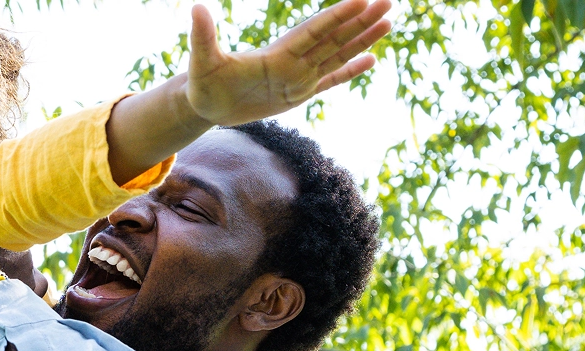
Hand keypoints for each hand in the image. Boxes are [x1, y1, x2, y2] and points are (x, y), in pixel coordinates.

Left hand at [184, 0, 391, 126]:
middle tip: (388, 1)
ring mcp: (298, 77)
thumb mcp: (201, 60)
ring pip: (338, 54)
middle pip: (334, 38)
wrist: (204, 105)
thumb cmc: (202, 83)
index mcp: (277, 54)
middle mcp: (293, 61)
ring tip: (388, 22)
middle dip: (361, 21)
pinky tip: (371, 60)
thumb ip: (203, 35)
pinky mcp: (298, 94)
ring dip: (362, 40)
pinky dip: (350, 71)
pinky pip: (330, 80)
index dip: (337, 17)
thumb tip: (195, 8)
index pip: (314, 31)